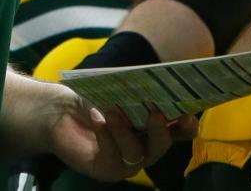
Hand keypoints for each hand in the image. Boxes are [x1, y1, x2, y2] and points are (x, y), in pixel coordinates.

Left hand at [45, 89, 194, 181]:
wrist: (61, 112)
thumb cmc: (95, 98)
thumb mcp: (119, 90)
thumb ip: (139, 91)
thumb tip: (157, 82)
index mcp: (155, 127)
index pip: (179, 131)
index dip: (187, 126)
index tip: (188, 115)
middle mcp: (145, 147)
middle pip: (162, 145)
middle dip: (160, 131)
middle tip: (155, 113)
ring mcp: (127, 161)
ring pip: (136, 154)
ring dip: (125, 131)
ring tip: (113, 110)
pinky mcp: (106, 170)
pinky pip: (112, 157)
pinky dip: (105, 135)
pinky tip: (96, 117)